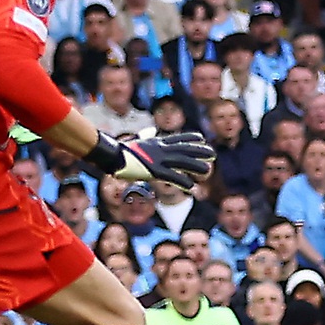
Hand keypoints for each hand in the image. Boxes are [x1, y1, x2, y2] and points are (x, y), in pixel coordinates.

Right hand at [91, 130, 216, 186]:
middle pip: (184, 149)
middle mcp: (160, 149)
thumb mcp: (135, 146)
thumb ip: (144, 146)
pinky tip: (191, 186)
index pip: (177, 138)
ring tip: (208, 170)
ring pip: (182, 162)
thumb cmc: (119, 152)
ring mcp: (158, 159)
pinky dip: (182, 181)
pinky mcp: (154, 171)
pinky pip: (172, 176)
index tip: (201, 138)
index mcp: (156, 142)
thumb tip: (144, 143)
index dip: (190, 138)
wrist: (111, 155)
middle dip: (199, 151)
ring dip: (196, 166)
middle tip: (212, 154)